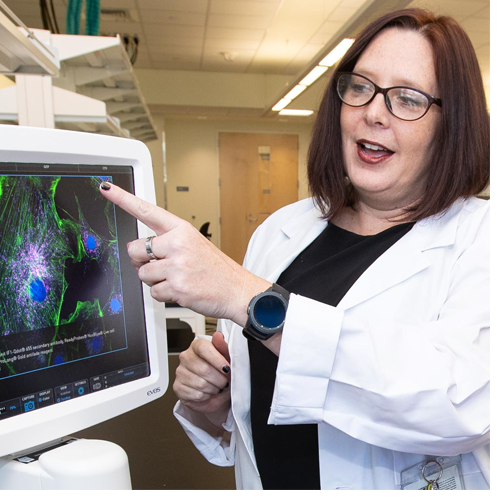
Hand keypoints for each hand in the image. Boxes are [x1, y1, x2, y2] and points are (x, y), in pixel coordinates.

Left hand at [99, 182, 268, 324]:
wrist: (237, 290)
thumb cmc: (216, 269)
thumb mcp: (195, 244)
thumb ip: (167, 242)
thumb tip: (138, 251)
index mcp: (181, 229)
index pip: (147, 210)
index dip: (123, 199)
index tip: (106, 188)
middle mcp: (177, 243)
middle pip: (134, 249)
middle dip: (141, 261)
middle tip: (160, 266)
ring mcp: (177, 265)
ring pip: (142, 274)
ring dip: (154, 280)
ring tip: (177, 278)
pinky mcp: (176, 286)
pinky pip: (153, 292)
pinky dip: (163, 295)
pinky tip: (181, 290)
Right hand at [173, 332, 230, 419]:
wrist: (216, 393)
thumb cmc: (221, 373)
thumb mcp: (227, 359)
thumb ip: (223, 347)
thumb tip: (218, 336)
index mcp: (197, 346)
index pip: (203, 348)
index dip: (216, 359)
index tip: (226, 368)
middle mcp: (186, 357)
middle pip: (203, 368)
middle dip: (219, 379)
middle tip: (224, 381)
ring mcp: (180, 372)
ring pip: (200, 383)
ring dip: (213, 388)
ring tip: (216, 386)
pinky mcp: (177, 387)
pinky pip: (196, 394)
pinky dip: (206, 396)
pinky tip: (207, 392)